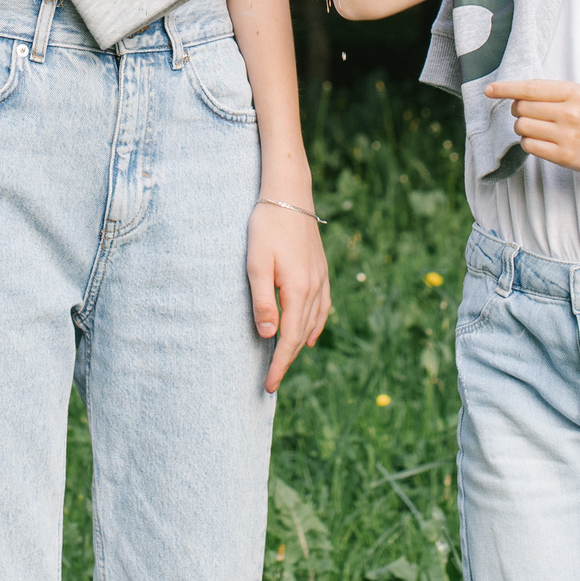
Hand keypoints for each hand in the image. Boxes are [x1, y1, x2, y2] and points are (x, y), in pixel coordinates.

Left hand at [247, 201, 331, 393]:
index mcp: (298, 290)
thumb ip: (263, 301)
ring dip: (299, 345)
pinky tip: (310, 335)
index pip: (288, 339)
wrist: (289, 195)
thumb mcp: (256, 264)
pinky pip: (322, 308)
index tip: (268, 385)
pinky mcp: (321, 270)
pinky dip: (315, 326)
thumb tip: (268, 335)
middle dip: (287, 360)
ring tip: (285, 362)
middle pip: (302, 335)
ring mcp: (321, 279)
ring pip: (313, 323)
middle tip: (271, 381)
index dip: (279, 365)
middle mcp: (314, 289)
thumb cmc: (267, 227)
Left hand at [485, 78, 579, 178]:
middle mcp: (571, 113)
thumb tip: (510, 93)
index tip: (488, 90)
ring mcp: (567, 136)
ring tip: (538, 128)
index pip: (530, 88)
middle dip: (518, 110)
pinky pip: (528, 145)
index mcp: (573, 92)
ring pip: (522, 127)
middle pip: (522, 108)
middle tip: (531, 113)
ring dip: (522, 127)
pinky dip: (528, 142)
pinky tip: (542, 141)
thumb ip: (548, 92)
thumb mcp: (577, 96)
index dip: (506, 88)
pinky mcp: (563, 156)